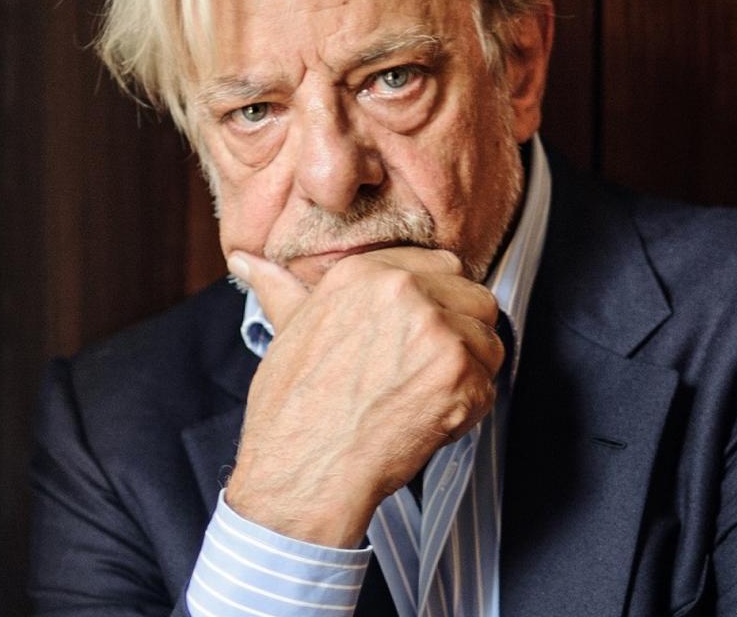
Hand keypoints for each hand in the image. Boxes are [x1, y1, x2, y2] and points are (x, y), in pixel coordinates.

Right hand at [223, 246, 504, 546]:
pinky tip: (425, 421)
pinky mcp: (460, 376)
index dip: (439, 302)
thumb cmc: (292, 410)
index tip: (422, 333)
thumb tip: (248, 261)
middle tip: (428, 369)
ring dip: (468, 372)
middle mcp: (406, 291)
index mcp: (367, 272)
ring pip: (488, 341)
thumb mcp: (287, 331)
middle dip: (463, 332)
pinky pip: (488, 385)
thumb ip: (282, 288)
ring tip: (423, 396)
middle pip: (475, 297)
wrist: (302, 474)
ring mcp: (437, 332)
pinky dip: (467, 410)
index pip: (442, 265)